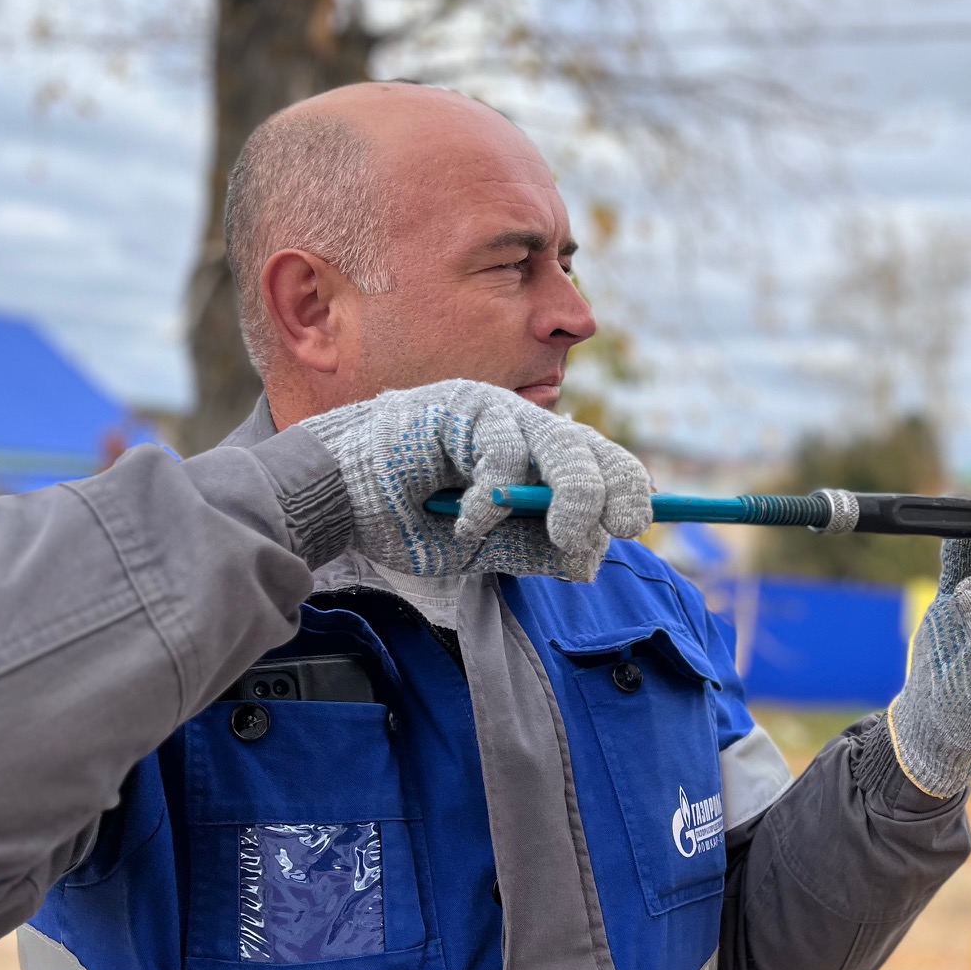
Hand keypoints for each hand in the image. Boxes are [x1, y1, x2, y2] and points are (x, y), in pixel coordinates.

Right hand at [300, 379, 652, 582]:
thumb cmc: (404, 518)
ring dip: (573, 494)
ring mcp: (492, 413)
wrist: (336, 499)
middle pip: (588, 449)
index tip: (634, 522)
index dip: (624, 488)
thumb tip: (590, 562)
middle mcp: (520, 429)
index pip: (595, 464)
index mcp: (531, 460)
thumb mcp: (477, 549)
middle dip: (610, 491)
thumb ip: (529, 551)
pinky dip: (494, 496)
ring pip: (559, 442)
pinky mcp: (461, 406)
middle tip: (615, 528)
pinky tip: (471, 520)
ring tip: (566, 533)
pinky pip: (501, 450)